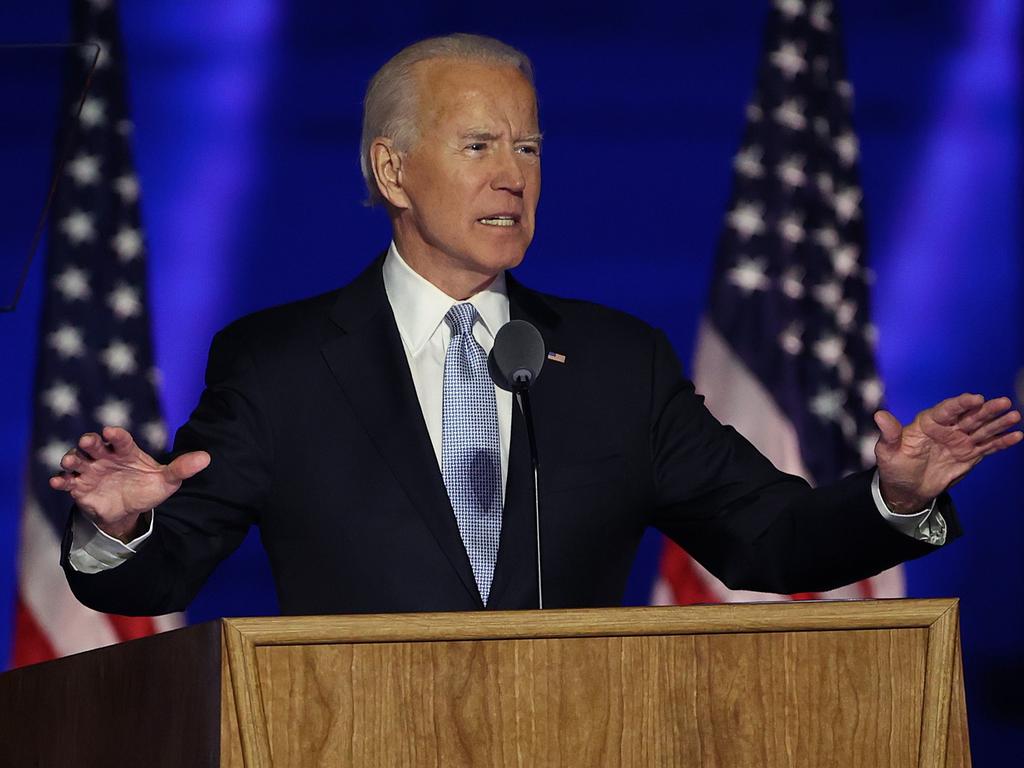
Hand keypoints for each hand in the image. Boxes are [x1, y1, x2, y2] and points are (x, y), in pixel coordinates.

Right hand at [49, 426, 209, 541]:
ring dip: (71, 458)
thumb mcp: (167, 480)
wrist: (129, 509)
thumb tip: (207, 458)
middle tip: (88, 442)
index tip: (111, 432)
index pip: (121, 439)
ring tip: (71, 461)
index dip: (115, 435)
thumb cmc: (147, 488)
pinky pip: (66, 480)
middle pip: (94, 445)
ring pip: (76, 460)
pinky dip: (60, 479)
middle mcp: (105, 457)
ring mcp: (90, 470)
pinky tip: (58, 482)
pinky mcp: (78, 486)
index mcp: (126, 451)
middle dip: (89, 442)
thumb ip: (182, 468)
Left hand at [874, 393, 1021, 513]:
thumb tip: (879, 415)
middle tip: (1003, 402)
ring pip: (982, 429)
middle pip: (969, 416)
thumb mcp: (887, 452)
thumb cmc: (894, 467)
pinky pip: (987, 447)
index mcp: (927, 423)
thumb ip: (889, 434)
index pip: (946, 410)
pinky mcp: (969, 455)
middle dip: (986, 410)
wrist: (906, 490)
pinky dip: (1002, 442)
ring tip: (1015, 415)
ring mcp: (960, 441)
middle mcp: (947, 429)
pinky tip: (1017, 435)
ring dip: (998, 423)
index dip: (960, 404)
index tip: (975, 398)